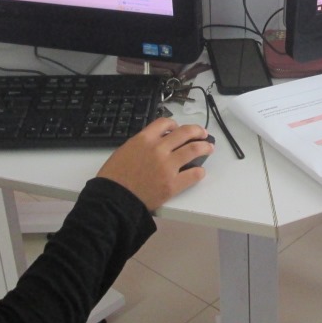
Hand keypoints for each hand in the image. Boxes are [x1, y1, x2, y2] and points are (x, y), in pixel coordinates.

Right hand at [96, 118, 212, 212]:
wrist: (113, 199)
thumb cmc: (114, 177)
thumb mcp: (125, 151)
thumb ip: (142, 144)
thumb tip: (156, 143)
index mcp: (144, 139)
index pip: (165, 123)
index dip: (175, 124)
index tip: (178, 128)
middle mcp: (159, 149)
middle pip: (185, 133)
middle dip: (197, 131)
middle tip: (203, 134)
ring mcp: (168, 166)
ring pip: (194, 149)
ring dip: (204, 147)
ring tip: (209, 148)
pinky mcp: (173, 184)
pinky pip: (194, 174)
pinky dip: (199, 171)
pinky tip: (200, 172)